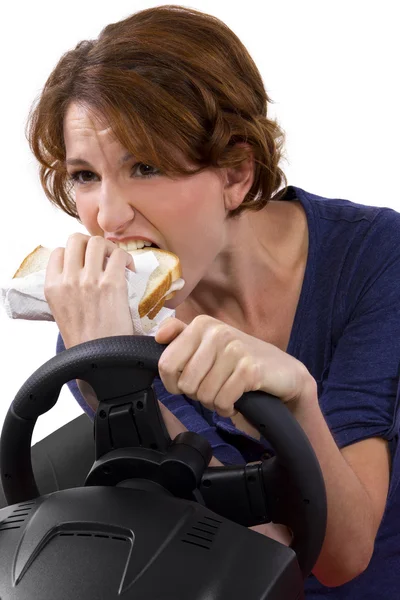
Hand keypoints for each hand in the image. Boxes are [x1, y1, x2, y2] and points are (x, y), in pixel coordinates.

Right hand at [44, 233, 134, 348]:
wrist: (100, 360)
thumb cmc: (85, 340)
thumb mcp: (62, 312)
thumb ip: (66, 289)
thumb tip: (81, 270)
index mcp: (52, 287)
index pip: (59, 252)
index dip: (75, 253)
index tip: (86, 262)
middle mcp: (68, 280)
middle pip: (76, 239)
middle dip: (91, 244)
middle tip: (103, 257)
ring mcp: (89, 280)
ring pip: (97, 241)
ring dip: (109, 248)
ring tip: (116, 262)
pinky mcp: (111, 284)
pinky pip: (119, 254)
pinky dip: (126, 258)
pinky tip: (129, 270)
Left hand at [155, 315, 313, 417]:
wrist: (284, 372)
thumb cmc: (241, 360)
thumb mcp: (209, 343)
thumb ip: (181, 335)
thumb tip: (158, 335)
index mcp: (202, 324)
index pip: (166, 364)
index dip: (173, 383)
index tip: (186, 384)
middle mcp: (217, 332)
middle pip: (184, 383)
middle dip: (197, 394)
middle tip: (213, 388)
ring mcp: (234, 349)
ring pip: (203, 394)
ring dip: (214, 402)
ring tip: (226, 392)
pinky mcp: (250, 369)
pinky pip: (223, 400)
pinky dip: (227, 407)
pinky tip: (236, 400)